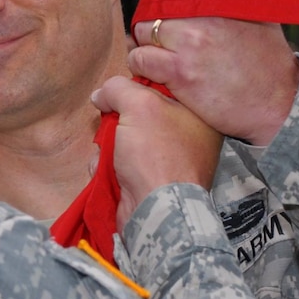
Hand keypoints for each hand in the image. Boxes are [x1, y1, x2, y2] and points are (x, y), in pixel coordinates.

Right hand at [93, 76, 222, 229]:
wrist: (155, 209)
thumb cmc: (156, 154)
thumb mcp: (139, 105)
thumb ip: (118, 88)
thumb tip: (101, 95)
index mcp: (197, 117)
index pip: (162, 90)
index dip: (136, 89)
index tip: (120, 96)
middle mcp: (187, 139)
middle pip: (140, 116)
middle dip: (117, 122)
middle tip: (111, 126)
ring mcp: (167, 164)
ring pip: (127, 140)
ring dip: (108, 147)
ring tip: (106, 155)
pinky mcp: (149, 183)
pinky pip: (123, 164)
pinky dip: (109, 167)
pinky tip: (105, 171)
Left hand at [128, 18, 298, 145]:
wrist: (280, 103)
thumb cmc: (272, 66)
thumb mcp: (262, 22)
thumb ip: (237, 5)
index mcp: (218, 6)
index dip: (164, 14)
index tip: (165, 26)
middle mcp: (201, 22)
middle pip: (153, 16)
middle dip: (151, 31)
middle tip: (157, 46)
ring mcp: (189, 47)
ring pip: (141, 37)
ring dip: (143, 49)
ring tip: (153, 61)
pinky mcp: (180, 74)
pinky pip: (141, 62)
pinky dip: (141, 67)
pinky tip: (153, 75)